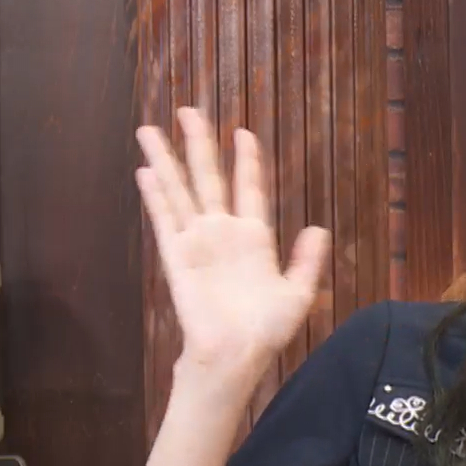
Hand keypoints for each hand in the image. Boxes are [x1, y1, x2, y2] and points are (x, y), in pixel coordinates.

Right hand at [135, 108, 330, 380]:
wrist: (238, 354)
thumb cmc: (267, 330)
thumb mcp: (299, 292)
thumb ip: (307, 260)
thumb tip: (319, 228)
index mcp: (254, 238)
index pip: (249, 188)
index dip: (246, 160)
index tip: (243, 132)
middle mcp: (223, 233)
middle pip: (208, 178)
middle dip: (198, 144)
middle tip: (189, 110)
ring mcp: (198, 242)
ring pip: (181, 191)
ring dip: (166, 160)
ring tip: (151, 129)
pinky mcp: (178, 257)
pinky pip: (165, 219)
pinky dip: (156, 195)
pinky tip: (146, 170)